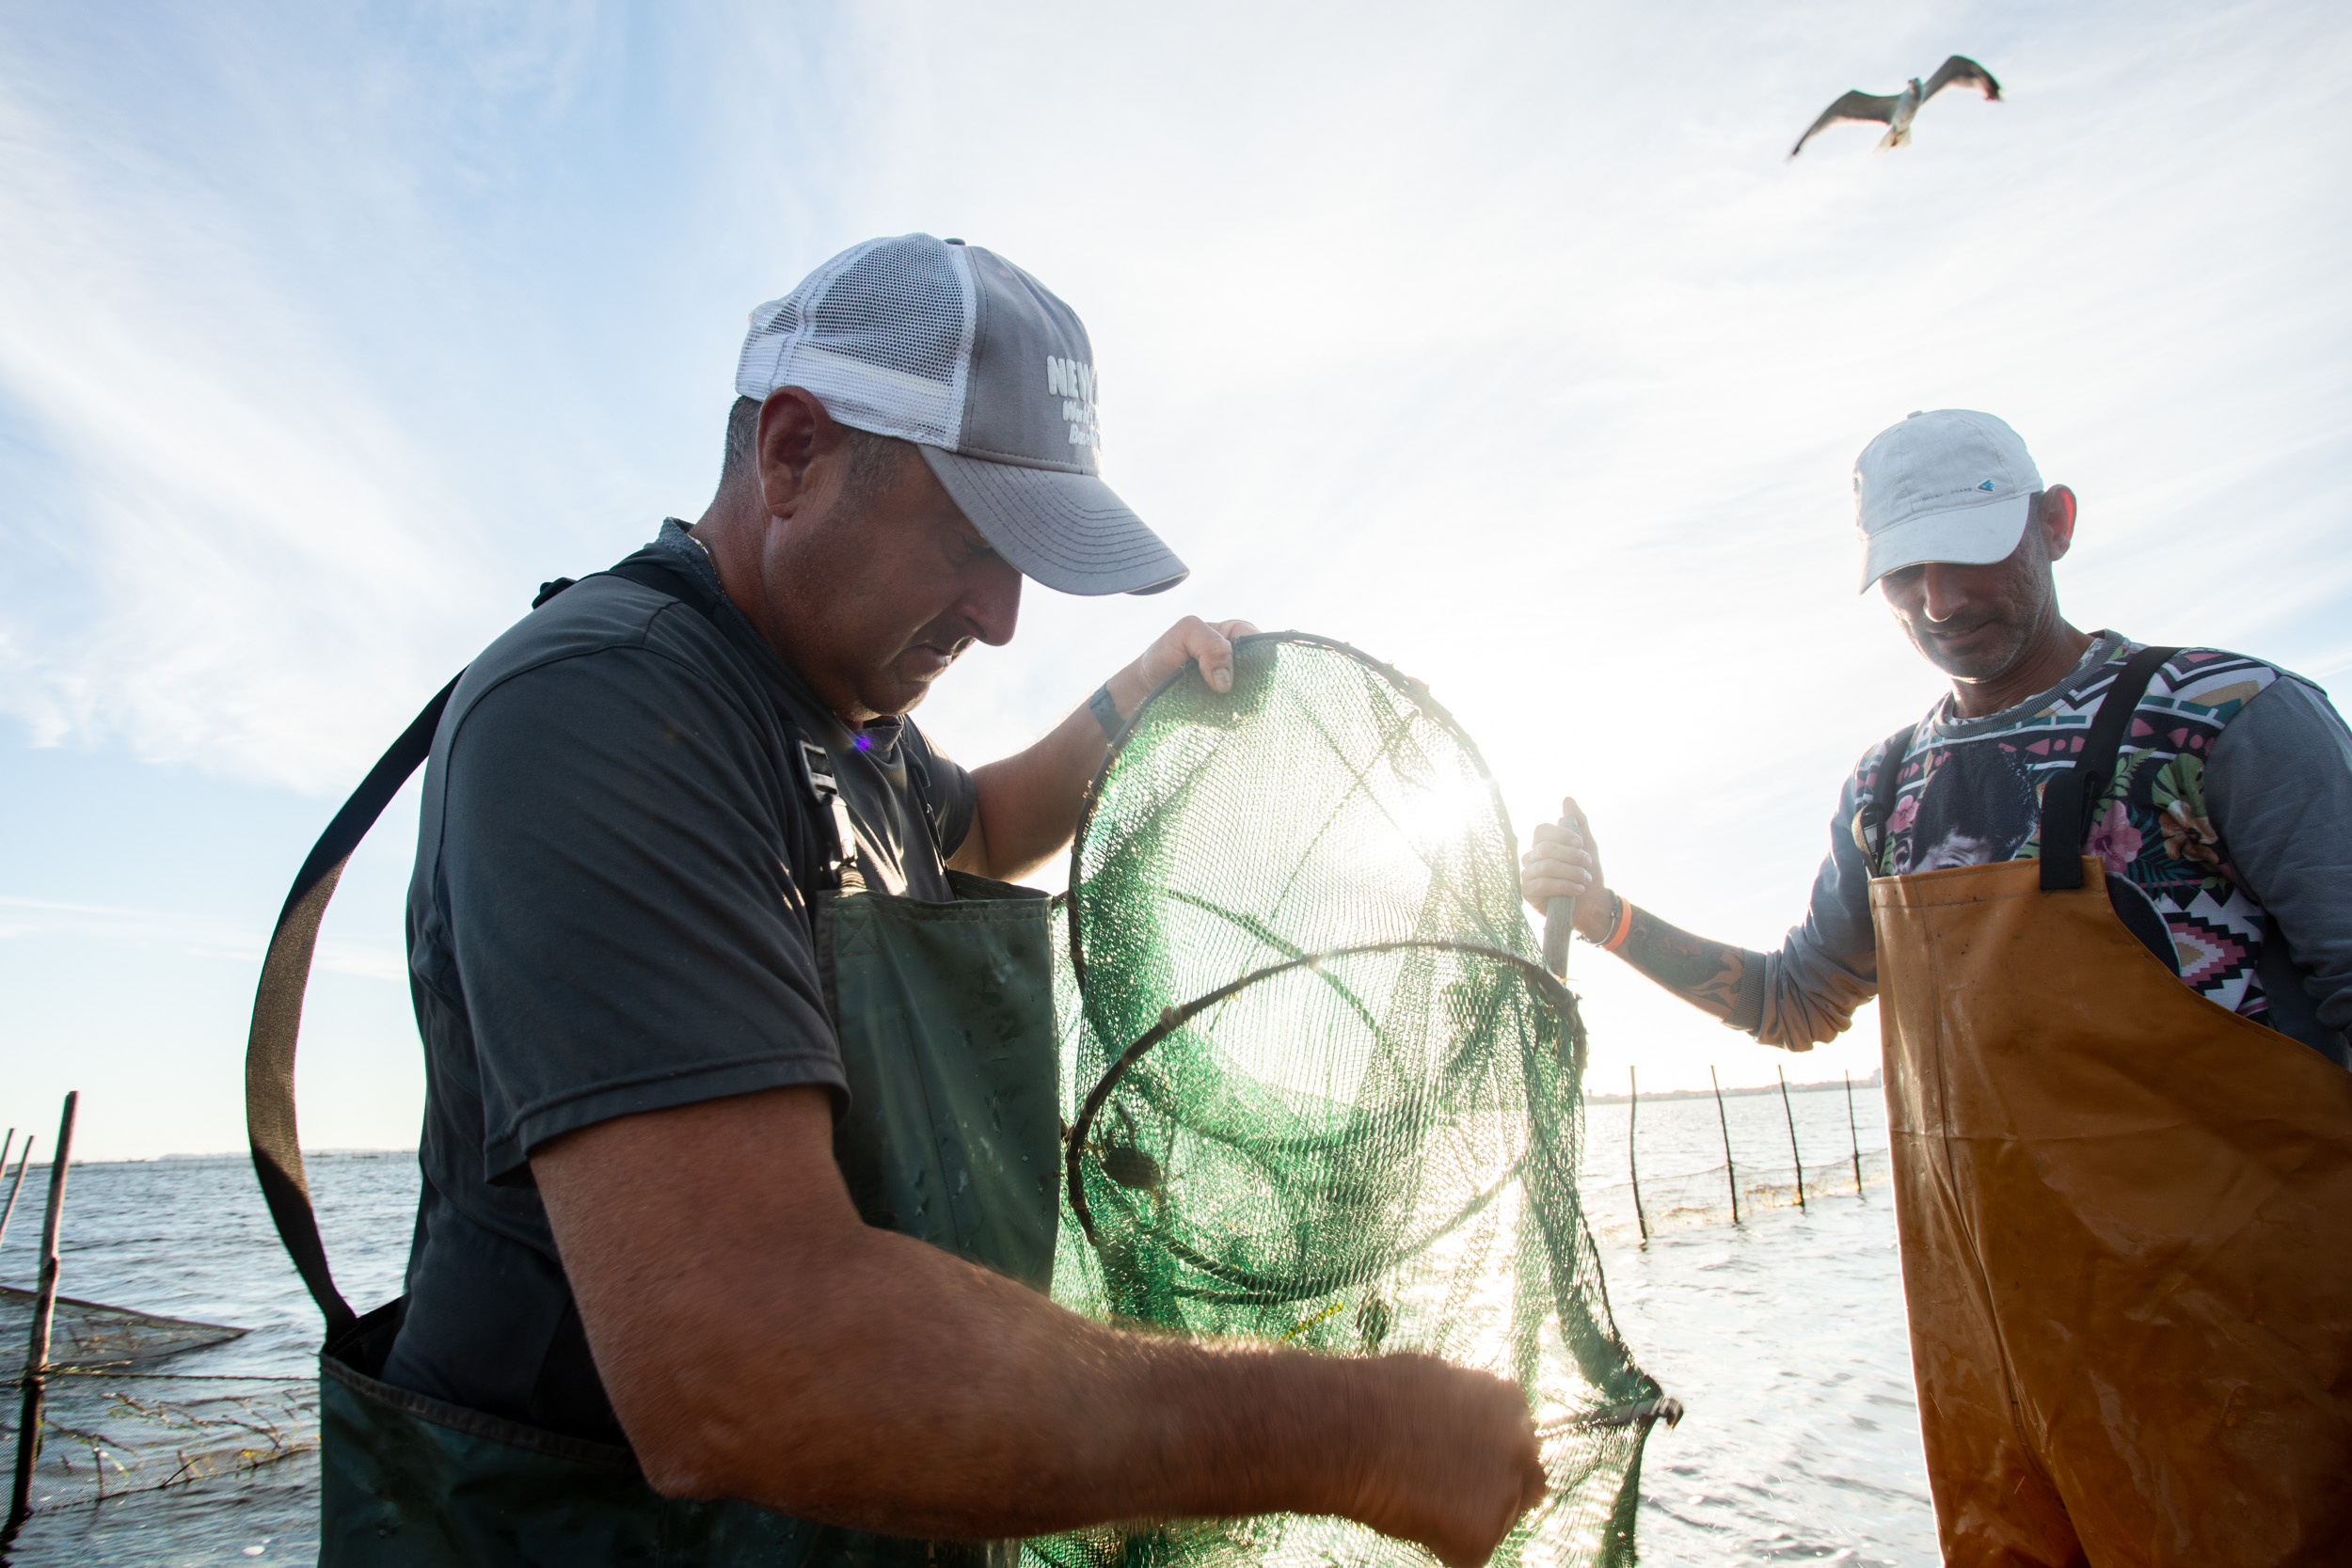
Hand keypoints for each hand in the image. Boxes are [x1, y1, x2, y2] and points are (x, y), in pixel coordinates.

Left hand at [1105, 616, 1258, 720]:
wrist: (1145, 687)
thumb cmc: (1164, 654)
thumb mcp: (1183, 633)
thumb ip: (1209, 644)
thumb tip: (1226, 682)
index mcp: (1236, 634)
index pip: (1262, 643)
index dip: (1256, 656)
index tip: (1236, 669)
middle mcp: (1242, 660)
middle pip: (1265, 673)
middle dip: (1251, 682)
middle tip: (1222, 688)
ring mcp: (1238, 686)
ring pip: (1257, 697)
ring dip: (1240, 703)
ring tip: (1214, 701)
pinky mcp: (1230, 709)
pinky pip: (1242, 716)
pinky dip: (1231, 718)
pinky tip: (1214, 714)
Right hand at [1346, 1354, 1545, 1567]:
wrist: (1345, 1431)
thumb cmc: (1373, 1398)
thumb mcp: (1436, 1380)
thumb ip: (1468, 1405)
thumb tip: (1466, 1422)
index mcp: (1509, 1402)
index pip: (1518, 1443)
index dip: (1485, 1457)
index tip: (1456, 1462)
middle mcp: (1520, 1445)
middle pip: (1524, 1484)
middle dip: (1490, 1490)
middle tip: (1444, 1492)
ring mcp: (1505, 1492)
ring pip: (1495, 1521)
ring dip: (1463, 1517)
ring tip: (1414, 1496)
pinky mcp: (1482, 1535)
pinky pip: (1465, 1553)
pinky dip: (1440, 1544)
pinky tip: (1409, 1516)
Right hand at [1520, 796, 1612, 941]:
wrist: (1592, 905)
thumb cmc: (1587, 874)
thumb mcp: (1588, 846)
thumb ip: (1578, 823)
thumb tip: (1567, 799)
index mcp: (1542, 845)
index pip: (1541, 831)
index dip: (1560, 834)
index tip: (1580, 843)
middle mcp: (1531, 858)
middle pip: (1546, 848)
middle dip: (1571, 856)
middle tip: (1588, 863)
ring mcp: (1527, 876)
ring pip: (1546, 866)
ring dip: (1571, 872)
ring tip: (1586, 878)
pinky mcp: (1528, 894)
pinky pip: (1542, 884)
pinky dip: (1564, 885)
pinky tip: (1578, 889)